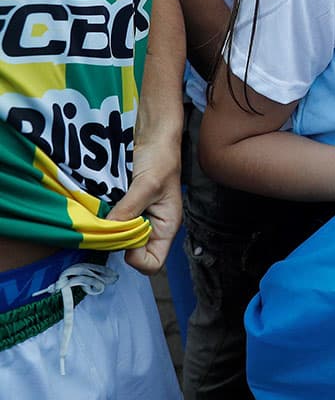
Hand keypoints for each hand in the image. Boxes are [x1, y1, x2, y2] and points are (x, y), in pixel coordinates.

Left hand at [107, 134, 181, 274]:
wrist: (155, 137)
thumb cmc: (160, 159)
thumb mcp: (146, 184)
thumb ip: (129, 210)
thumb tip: (109, 232)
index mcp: (167, 227)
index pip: (152, 263)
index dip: (136, 257)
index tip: (123, 236)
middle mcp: (154, 228)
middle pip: (134, 255)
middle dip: (120, 243)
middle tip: (109, 223)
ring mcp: (141, 220)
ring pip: (122, 241)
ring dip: (110, 232)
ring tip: (104, 215)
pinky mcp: (129, 211)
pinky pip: (116, 226)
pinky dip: (106, 222)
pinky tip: (102, 209)